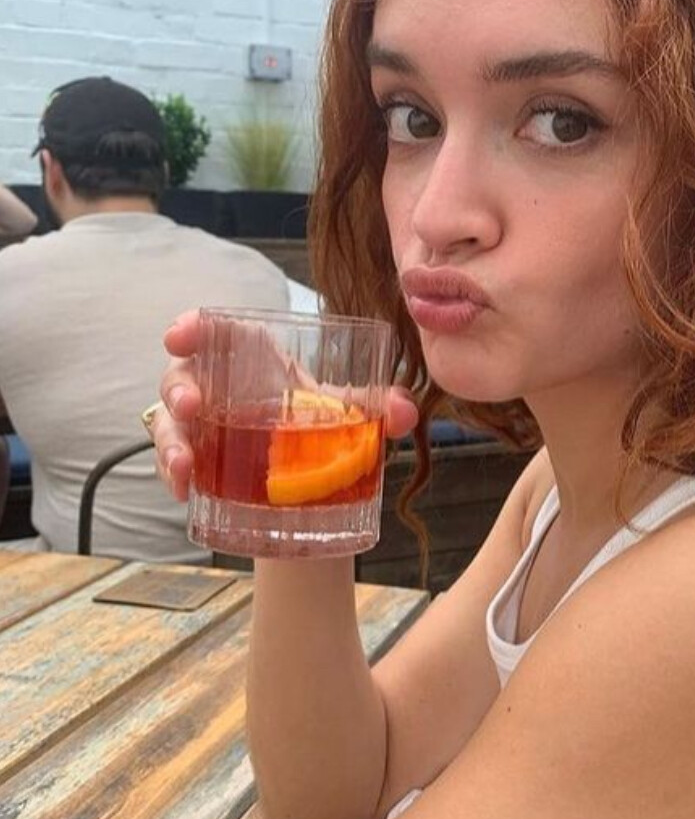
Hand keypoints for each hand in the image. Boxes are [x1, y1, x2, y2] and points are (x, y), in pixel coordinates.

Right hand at [150, 309, 420, 502]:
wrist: (314, 491)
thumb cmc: (322, 430)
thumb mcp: (349, 417)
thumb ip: (379, 408)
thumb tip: (402, 411)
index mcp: (255, 364)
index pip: (218, 333)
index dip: (194, 327)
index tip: (179, 334)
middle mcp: (221, 391)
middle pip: (183, 376)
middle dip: (179, 388)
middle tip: (192, 406)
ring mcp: (205, 430)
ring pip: (168, 423)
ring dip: (170, 440)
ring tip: (184, 464)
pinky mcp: (200, 466)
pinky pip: (173, 466)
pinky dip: (173, 476)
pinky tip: (183, 490)